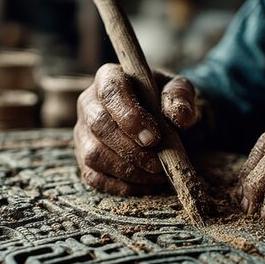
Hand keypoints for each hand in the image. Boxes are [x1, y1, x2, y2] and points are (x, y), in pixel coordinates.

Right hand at [74, 63, 199, 194]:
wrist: (164, 123)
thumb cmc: (168, 104)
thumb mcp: (180, 93)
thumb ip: (181, 96)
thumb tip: (180, 116)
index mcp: (110, 78)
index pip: (111, 91)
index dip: (129, 116)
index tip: (154, 138)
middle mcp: (89, 103)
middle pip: (98, 125)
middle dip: (130, 149)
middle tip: (158, 163)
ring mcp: (83, 133)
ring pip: (93, 154)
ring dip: (127, 170)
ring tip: (156, 174)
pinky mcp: (84, 159)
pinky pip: (94, 177)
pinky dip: (122, 185)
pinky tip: (146, 183)